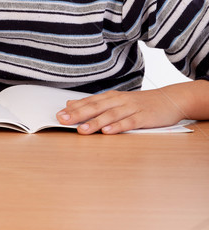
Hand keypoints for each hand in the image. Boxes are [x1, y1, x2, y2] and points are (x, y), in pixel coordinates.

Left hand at [56, 88, 186, 134]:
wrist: (170, 100)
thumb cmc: (141, 103)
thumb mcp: (117, 101)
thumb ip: (95, 104)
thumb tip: (71, 104)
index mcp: (112, 97)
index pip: (89, 102)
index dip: (74, 109)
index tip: (58, 115)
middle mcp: (119, 101)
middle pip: (96, 107)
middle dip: (78, 114)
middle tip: (63, 120)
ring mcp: (131, 108)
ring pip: (110, 115)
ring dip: (95, 122)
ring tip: (82, 130)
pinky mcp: (143, 117)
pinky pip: (129, 122)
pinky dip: (118, 126)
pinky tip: (108, 132)